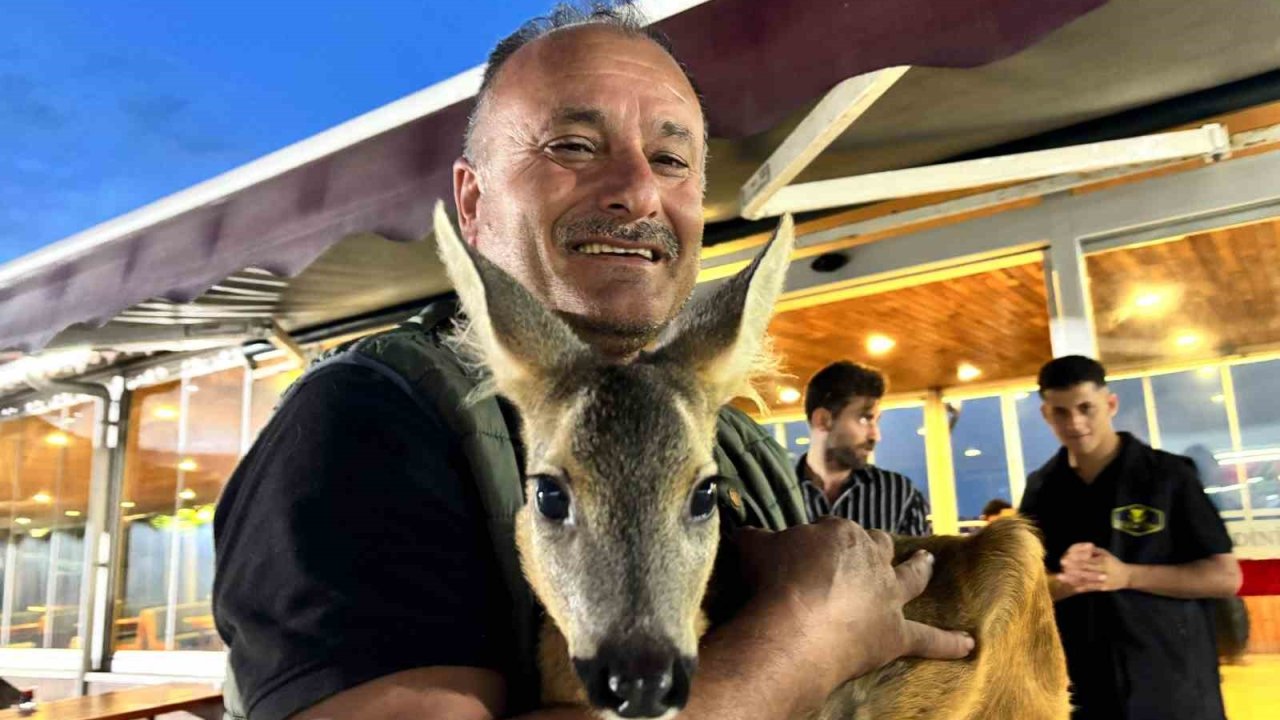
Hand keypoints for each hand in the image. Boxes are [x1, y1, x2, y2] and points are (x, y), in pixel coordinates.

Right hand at [735, 517, 973, 688]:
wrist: (794, 626)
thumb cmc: (774, 581)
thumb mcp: (756, 547)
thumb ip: (757, 538)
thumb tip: (745, 532)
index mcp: (842, 533)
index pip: (836, 529)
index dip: (823, 539)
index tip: (809, 549)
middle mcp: (872, 560)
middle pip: (878, 546)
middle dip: (874, 546)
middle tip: (868, 547)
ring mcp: (887, 596)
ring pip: (911, 577)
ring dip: (921, 567)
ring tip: (929, 560)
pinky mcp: (895, 634)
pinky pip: (929, 639)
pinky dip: (950, 643)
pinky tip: (970, 645)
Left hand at [1057, 543, 1130, 592]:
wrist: (1127, 576)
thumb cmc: (1113, 562)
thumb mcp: (1106, 553)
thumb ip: (1094, 551)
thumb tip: (1085, 546)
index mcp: (1104, 561)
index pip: (1088, 560)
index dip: (1076, 559)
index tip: (1065, 558)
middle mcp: (1103, 571)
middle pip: (1086, 570)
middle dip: (1072, 568)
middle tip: (1061, 566)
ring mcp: (1103, 581)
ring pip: (1087, 580)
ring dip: (1073, 579)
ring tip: (1062, 577)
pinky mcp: (1103, 588)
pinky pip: (1091, 588)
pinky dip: (1082, 588)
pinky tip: (1073, 587)